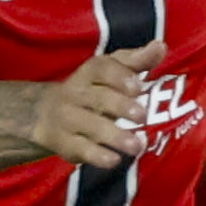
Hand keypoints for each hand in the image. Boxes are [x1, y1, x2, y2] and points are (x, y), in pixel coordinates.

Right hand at [28, 46, 157, 169]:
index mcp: (89, 74)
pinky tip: (114, 160)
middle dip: (120, 106)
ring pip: (90, 125)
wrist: (45, 114)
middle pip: (97, 98)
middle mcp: (76, 94)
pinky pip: (80, 149)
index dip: (118, 76)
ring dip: (114, 136)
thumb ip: (137, 61)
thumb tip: (160, 46)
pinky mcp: (66, 144)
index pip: (100, 68)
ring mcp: (68, 119)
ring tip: (137, 145)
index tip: (138, 86)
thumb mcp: (112, 72)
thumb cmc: (93, 90)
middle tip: (142, 116)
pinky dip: (97, 156)